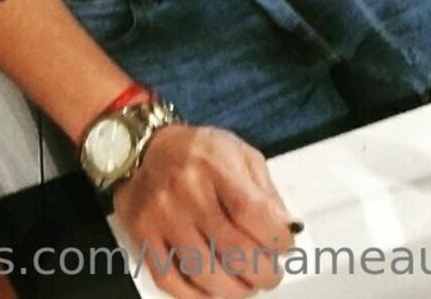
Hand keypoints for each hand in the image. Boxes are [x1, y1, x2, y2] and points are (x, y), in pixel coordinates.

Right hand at [113, 125, 294, 296]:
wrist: (144, 147)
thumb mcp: (238, 154)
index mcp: (214, 164)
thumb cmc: (196, 152)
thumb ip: (265, 191)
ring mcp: (162, 215)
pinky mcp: (143, 234)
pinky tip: (212, 291)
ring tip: (245, 285)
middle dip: (263, 272)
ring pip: (205, 273)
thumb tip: (287, 229)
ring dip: (235, 290)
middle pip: (234, 251)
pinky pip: (169, 279)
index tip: (284, 245)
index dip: (278, 240)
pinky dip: (196, 296)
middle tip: (269, 273)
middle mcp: (186, 190)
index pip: (255, 214)